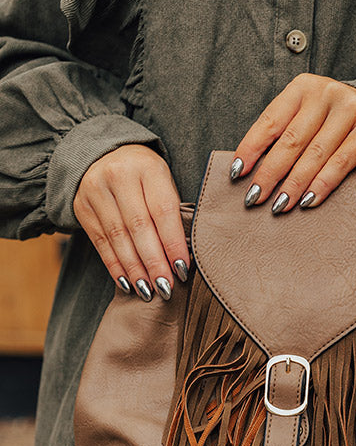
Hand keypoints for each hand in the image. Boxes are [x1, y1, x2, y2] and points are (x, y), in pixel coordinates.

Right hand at [73, 144, 189, 300]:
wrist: (102, 154)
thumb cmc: (144, 175)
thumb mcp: (162, 181)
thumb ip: (171, 213)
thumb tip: (181, 260)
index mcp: (148, 168)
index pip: (163, 211)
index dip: (173, 243)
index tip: (182, 270)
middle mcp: (119, 176)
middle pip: (139, 227)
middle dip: (154, 262)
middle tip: (165, 287)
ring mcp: (96, 190)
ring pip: (118, 237)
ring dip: (134, 269)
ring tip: (148, 291)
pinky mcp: (82, 206)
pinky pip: (100, 242)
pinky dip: (115, 266)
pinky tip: (128, 283)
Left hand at [231, 73, 355, 211]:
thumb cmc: (327, 120)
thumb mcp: (304, 115)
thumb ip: (282, 133)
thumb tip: (248, 171)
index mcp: (301, 87)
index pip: (270, 121)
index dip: (251, 148)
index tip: (237, 173)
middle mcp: (325, 94)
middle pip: (291, 140)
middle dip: (270, 173)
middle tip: (254, 198)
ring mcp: (348, 111)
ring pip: (315, 154)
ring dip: (294, 184)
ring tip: (279, 206)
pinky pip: (341, 162)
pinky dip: (322, 185)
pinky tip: (307, 201)